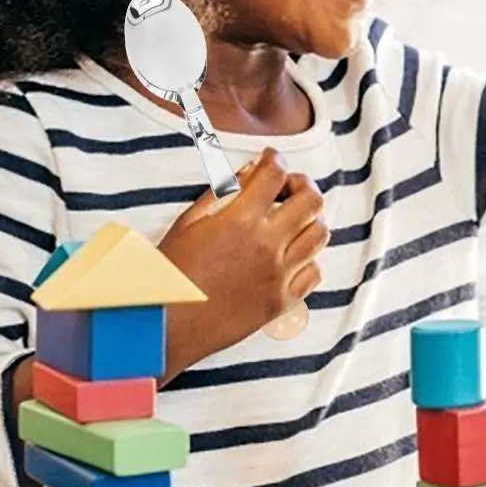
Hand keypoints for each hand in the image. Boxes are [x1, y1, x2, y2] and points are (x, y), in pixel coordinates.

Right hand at [156, 150, 326, 381]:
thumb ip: (221, 193)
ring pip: (319, 234)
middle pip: (311, 199)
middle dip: (302, 184)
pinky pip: (314, 272)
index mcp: (240, 220)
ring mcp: (278, 275)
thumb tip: (249, 170)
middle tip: (288, 186)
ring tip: (294, 218)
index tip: (270, 158)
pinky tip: (292, 254)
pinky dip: (308, 259)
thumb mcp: (189, 223)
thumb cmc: (170, 273)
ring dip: (311, 219)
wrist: (166, 328)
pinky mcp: (280, 302)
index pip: (275, 173)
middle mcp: (266, 245)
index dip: (275, 158)